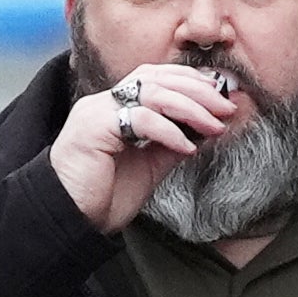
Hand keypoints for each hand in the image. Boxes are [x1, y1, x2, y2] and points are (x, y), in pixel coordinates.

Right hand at [49, 64, 237, 234]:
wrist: (70, 219)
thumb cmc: (103, 196)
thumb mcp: (148, 167)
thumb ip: (170, 145)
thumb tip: (202, 130)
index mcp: (115, 106)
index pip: (157, 77)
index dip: (192, 82)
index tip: (222, 97)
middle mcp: (105, 102)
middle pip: (157, 77)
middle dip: (198, 90)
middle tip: (227, 107)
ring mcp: (97, 111)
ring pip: (152, 92)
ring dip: (190, 107)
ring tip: (215, 125)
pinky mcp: (94, 127)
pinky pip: (141, 119)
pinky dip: (169, 131)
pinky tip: (187, 146)